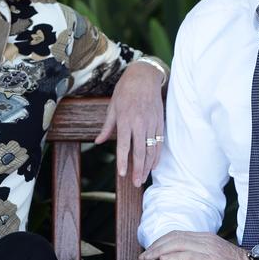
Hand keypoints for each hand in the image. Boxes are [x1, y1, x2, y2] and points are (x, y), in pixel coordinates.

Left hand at [95, 61, 164, 185]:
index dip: (123, 161)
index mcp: (125, 119)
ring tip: (143, 178)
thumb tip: (99, 141)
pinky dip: (157, 155)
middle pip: (140, 151)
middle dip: (138, 169)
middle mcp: (139, 123)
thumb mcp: (112, 106)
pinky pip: (160, 142)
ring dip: (148, 166)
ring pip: (151, 149)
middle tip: (135, 183)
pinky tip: (154, 165)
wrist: (144, 76)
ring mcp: (151, 123)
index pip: (124, 145)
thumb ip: (107, 126)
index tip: (122, 174)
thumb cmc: (125, 90)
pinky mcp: (159, 122)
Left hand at [139, 231, 258, 259]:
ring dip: (159, 251)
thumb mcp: (216, 259)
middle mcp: (204, 238)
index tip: (149, 251)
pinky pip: (188, 255)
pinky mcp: (211, 259)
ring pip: (177, 244)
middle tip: (143, 256)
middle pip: (173, 237)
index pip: (177, 234)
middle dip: (156, 245)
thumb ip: (202, 258)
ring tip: (147, 259)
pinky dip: (172, 256)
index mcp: (205, 237)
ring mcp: (207, 247)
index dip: (161, 242)